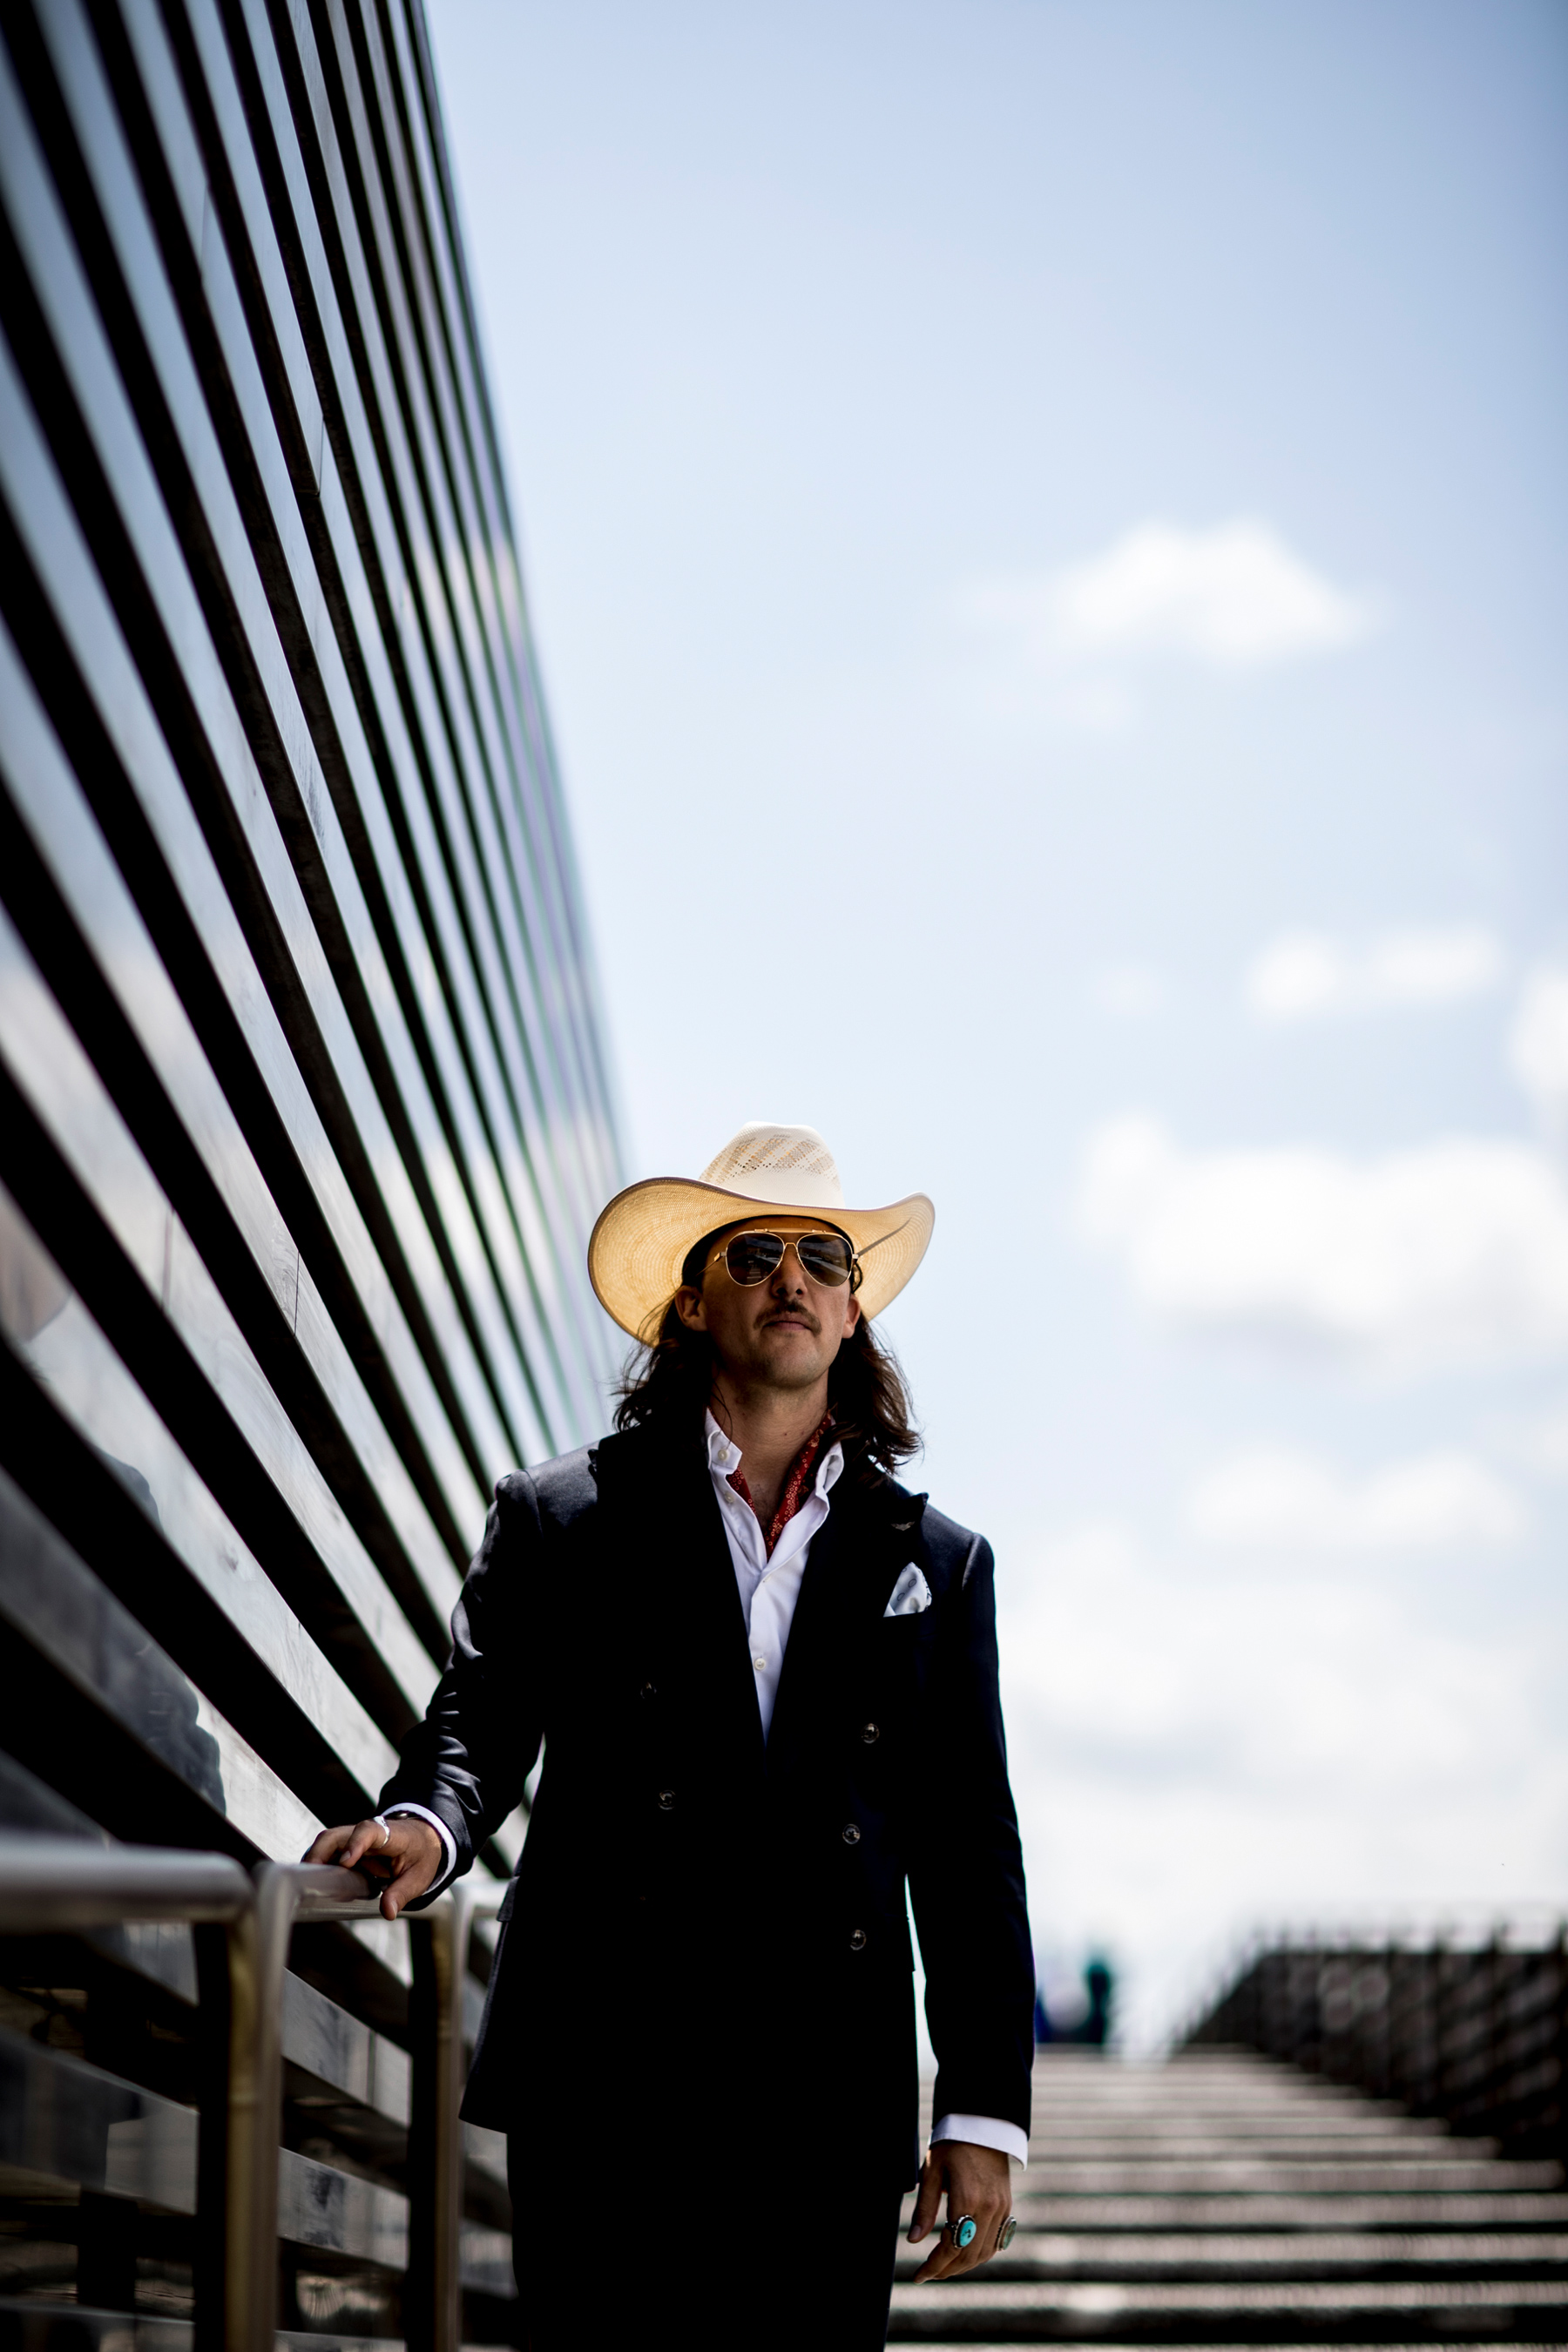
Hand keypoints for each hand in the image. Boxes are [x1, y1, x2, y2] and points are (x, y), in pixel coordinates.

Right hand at [301, 1816, 442, 1921]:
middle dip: (320, 1852)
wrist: (422, 1838)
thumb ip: (402, 1893)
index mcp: (391, 1834)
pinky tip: (310, 1883)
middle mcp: (368, 1833)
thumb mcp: (419, 1876)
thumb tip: (388, 1912)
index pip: (370, 1831)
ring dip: (314, 1859)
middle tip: (310, 1876)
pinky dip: (317, 1864)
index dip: (356, 1843)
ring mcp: (355, 1839)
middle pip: (337, 1835)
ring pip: (327, 1842)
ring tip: (303, 1883)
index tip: (346, 1863)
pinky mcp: (347, 1848)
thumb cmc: (421, 1855)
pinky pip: (327, 1852)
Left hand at [907, 2138, 1012, 2282]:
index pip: (951, 2247)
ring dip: (963, 2266)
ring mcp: (1002, 2209)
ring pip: (984, 2253)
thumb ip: (924, 2208)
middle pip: (968, 2255)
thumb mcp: (932, 2171)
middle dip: (946, 2270)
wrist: (983, 2125)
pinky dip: (980, 2254)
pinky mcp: (1007, 2207)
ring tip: (943, 2268)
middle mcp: (989, 2208)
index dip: (934, 2266)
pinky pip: (996, 2242)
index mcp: (968, 2198)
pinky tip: (965, 2255)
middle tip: (928, 2275)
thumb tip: (913, 2240)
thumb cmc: (952, 2144)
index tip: (918, 2276)